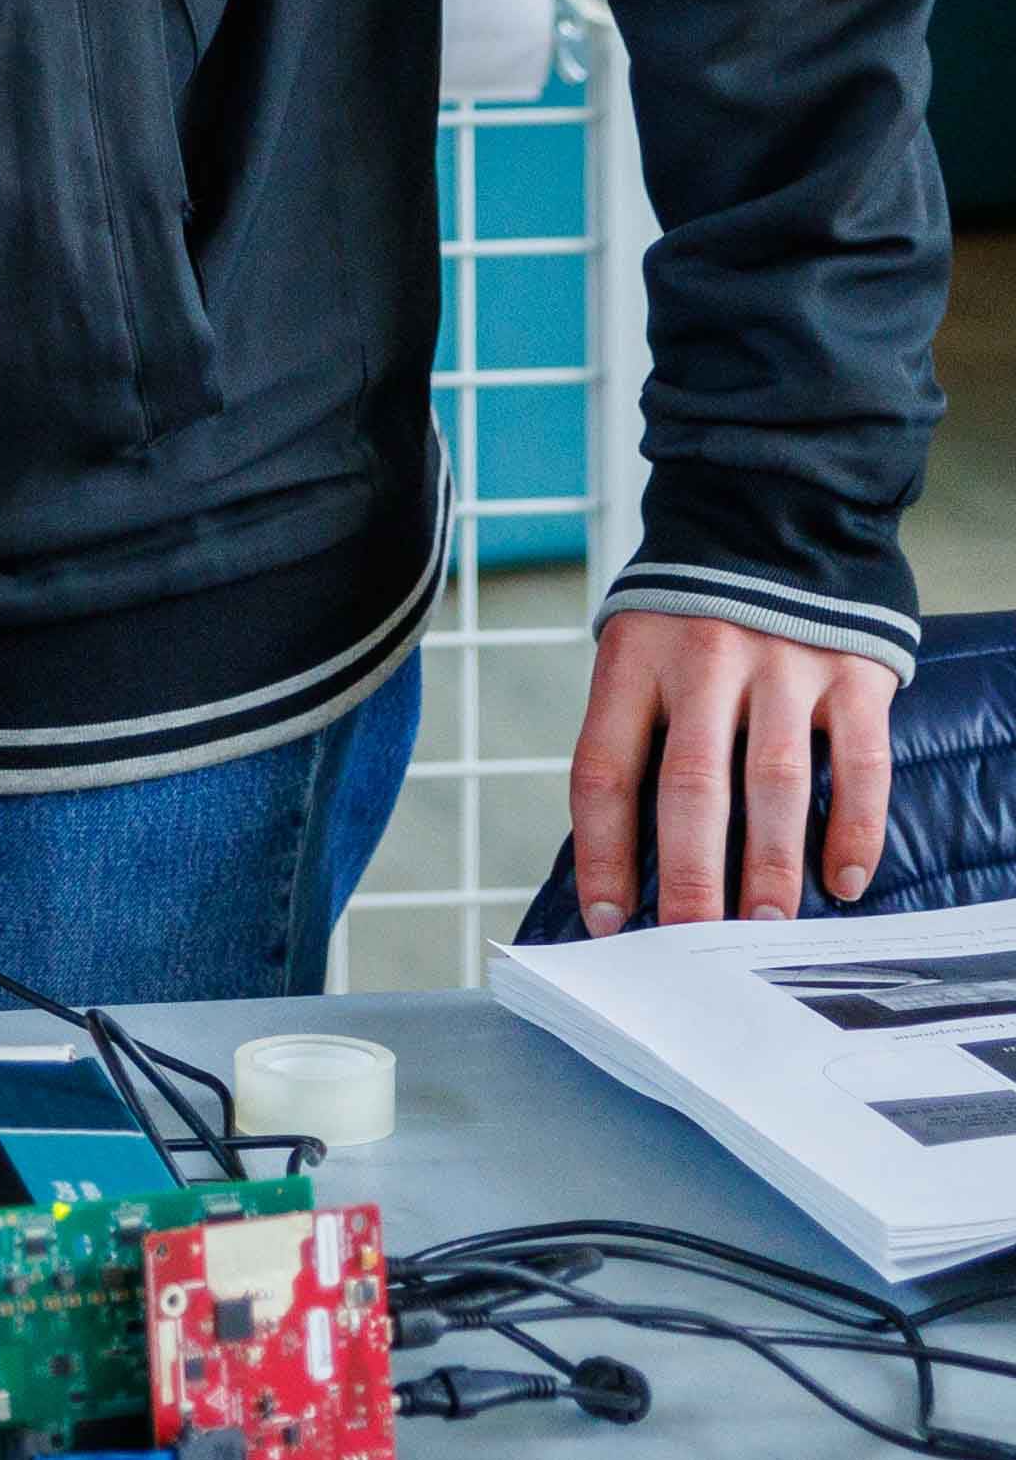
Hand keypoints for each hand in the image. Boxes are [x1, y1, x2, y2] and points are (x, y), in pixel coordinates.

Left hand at [568, 607, 898, 930]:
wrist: (770, 515)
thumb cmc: (688, 612)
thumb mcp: (635, 649)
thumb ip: (634, 731)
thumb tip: (628, 854)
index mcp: (633, 661)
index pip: (605, 770)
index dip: (602, 853)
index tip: (608, 918)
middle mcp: (703, 663)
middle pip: (690, 786)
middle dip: (691, 877)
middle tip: (692, 943)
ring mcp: (782, 666)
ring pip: (773, 783)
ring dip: (770, 866)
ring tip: (765, 927)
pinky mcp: (850, 673)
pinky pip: (858, 764)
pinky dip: (854, 828)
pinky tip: (843, 880)